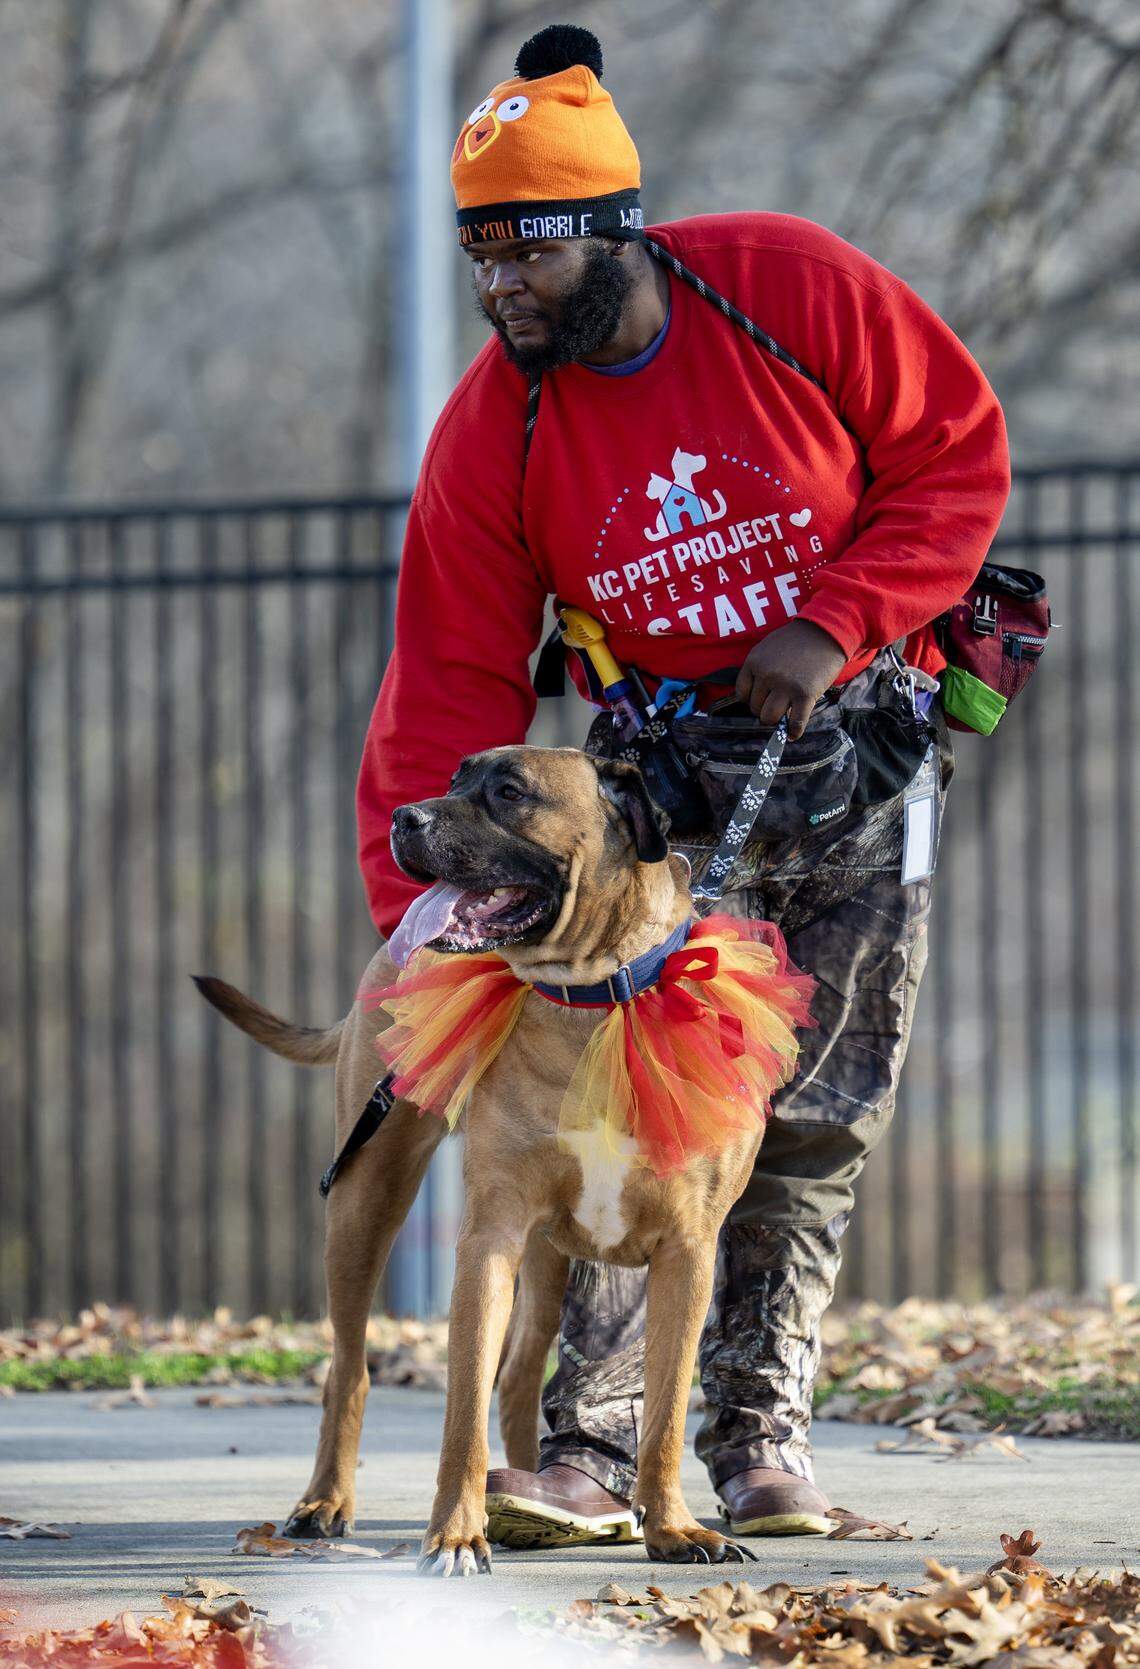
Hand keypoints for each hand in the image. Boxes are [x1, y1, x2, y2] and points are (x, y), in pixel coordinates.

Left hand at [734, 620, 848, 739]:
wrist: (826, 631)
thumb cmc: (797, 640)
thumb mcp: (768, 647)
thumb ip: (758, 668)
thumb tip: (756, 694)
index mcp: (754, 662)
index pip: (742, 693)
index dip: (751, 699)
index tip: (761, 699)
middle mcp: (766, 675)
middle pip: (755, 708)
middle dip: (764, 709)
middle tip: (776, 706)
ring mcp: (786, 686)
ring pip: (769, 718)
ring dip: (776, 721)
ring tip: (784, 716)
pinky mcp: (805, 694)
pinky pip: (795, 722)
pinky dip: (793, 732)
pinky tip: (792, 734)